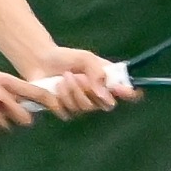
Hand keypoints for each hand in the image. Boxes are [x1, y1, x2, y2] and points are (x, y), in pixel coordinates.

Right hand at [0, 63, 53, 133]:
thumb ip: (3, 86)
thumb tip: (20, 99)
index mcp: (1, 80)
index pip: (33, 92)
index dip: (48, 101)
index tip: (57, 106)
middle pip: (23, 118)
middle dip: (21, 120)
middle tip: (16, 117)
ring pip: (5, 126)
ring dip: (0, 123)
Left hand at [20, 46, 140, 118]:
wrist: (41, 61)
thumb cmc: (66, 58)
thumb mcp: (85, 58)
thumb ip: (97, 73)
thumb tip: (103, 94)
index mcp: (108, 81)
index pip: (128, 94)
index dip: (130, 95)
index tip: (123, 90)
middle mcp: (98, 96)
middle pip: (106, 105)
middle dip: (90, 90)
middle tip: (77, 76)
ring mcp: (83, 106)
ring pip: (85, 108)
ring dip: (72, 91)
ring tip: (64, 77)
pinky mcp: (66, 111)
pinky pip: (68, 112)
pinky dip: (61, 98)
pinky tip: (56, 87)